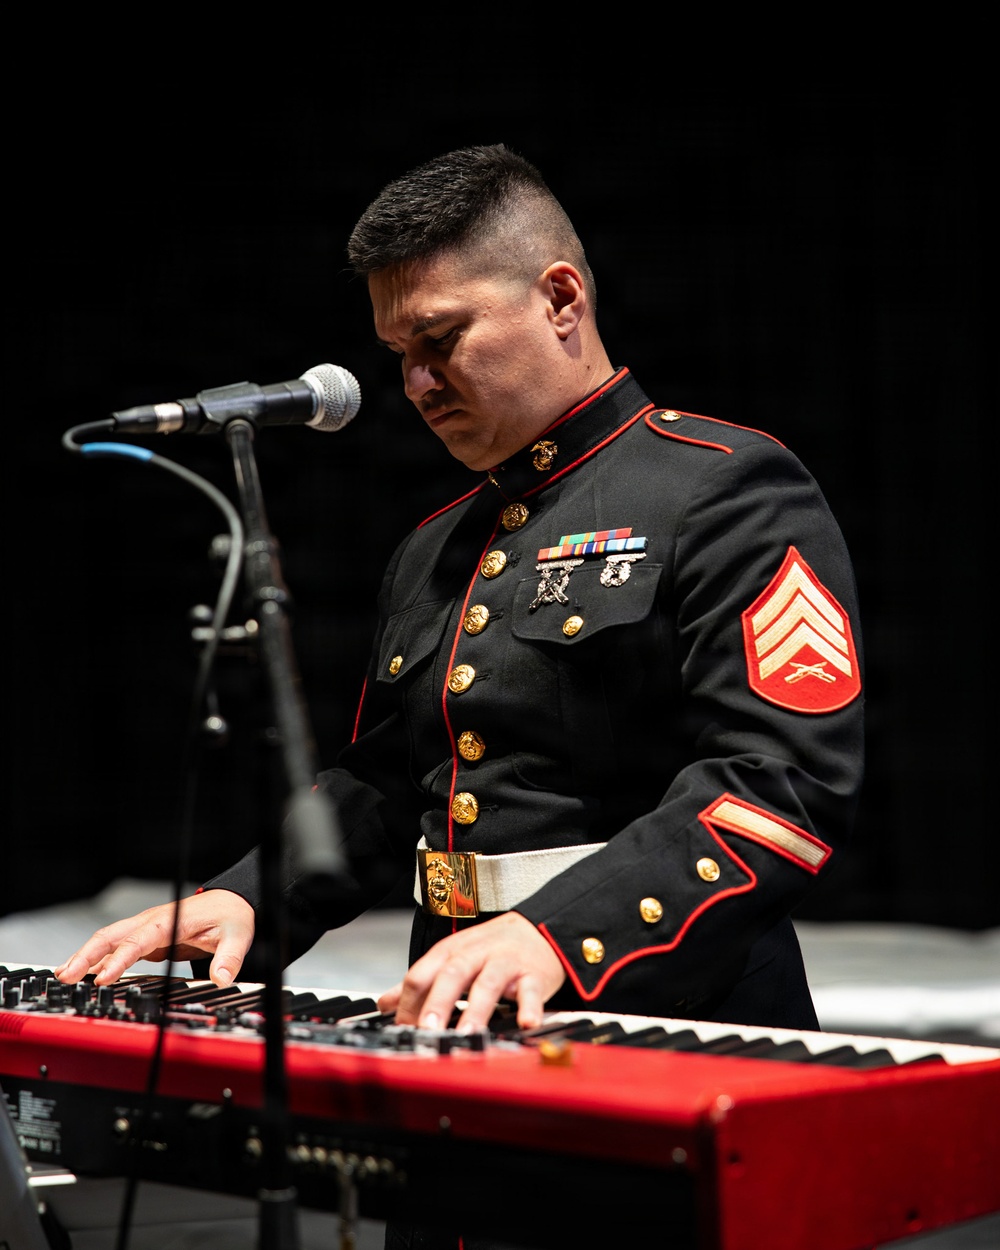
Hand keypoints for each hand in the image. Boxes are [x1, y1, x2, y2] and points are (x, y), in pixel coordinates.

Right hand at [53, 889, 255, 987]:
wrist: (232, 901)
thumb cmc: (231, 915)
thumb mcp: (238, 935)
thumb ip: (230, 957)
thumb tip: (222, 978)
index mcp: (171, 921)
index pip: (139, 940)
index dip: (119, 959)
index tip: (103, 978)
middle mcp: (153, 922)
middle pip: (112, 936)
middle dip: (86, 955)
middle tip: (66, 977)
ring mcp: (147, 929)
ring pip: (109, 939)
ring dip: (85, 955)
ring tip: (63, 975)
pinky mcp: (148, 938)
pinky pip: (117, 946)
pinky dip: (97, 957)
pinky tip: (83, 971)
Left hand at [378, 912, 564, 1031]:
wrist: (537, 929)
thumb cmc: (490, 948)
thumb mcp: (452, 957)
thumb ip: (420, 981)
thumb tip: (385, 1004)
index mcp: (450, 952)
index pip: (422, 974)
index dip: (409, 1002)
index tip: (403, 1031)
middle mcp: (476, 954)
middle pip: (453, 974)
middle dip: (439, 1002)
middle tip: (428, 1029)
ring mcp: (505, 963)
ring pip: (489, 982)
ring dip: (478, 1008)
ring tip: (469, 1033)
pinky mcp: (533, 975)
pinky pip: (531, 991)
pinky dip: (530, 1007)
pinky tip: (526, 1023)